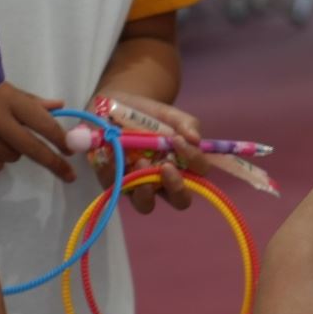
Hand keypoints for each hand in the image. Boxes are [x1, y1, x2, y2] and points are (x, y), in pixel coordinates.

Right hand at [0, 83, 71, 180]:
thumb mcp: (8, 91)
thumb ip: (33, 102)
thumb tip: (59, 107)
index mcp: (9, 101)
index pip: (43, 124)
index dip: (61, 139)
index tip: (72, 150)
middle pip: (33, 148)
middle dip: (54, 163)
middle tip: (69, 175)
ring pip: (13, 157)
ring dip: (15, 151)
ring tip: (1, 135)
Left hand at [95, 90, 205, 213]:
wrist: (116, 108)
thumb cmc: (150, 115)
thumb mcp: (171, 115)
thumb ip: (187, 125)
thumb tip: (195, 138)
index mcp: (184, 165)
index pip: (199, 173)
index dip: (194, 161)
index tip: (178, 140)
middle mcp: (164, 181)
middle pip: (180, 200)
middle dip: (176, 188)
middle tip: (166, 167)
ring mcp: (138, 185)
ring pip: (146, 204)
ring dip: (145, 189)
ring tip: (140, 162)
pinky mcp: (113, 183)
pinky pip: (115, 187)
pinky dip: (114, 172)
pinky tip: (113, 155)